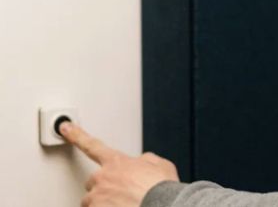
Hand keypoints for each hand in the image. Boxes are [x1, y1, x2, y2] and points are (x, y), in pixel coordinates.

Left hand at [59, 121, 179, 206]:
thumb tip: (141, 162)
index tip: (65, 128)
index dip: (77, 135)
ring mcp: (97, 197)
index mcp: (117, 162)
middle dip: (104, 186)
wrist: (162, 205)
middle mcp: (102, 177)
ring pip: (92, 201)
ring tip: (123, 204)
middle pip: (93, 181)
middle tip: (122, 194)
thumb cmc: (162, 189)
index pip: (93, 145)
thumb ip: (145, 160)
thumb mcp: (160, 164)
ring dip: (103, 203)